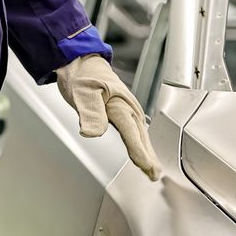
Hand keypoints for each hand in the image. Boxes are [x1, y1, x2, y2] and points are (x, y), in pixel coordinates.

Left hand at [57, 54, 161, 180]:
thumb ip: (90, 113)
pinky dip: (142, 143)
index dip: (139, 151)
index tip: (147, 166)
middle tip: (154, 174)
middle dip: (149, 156)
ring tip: (153, 169)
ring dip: (148, 151)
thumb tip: (93, 133)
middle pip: (141, 136)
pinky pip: (136, 131)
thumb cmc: (82, 75)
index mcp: (120, 104)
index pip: (132, 133)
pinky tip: (143, 151)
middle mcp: (128, 107)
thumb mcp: (82, 93)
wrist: (80, 61)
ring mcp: (127, 109)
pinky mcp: (123, 110)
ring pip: (141, 134)